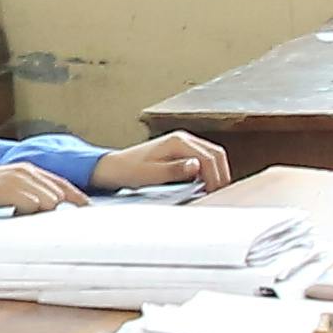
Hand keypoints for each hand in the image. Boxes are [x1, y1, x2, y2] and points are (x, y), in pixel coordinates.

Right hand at [0, 158, 86, 215]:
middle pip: (58, 194)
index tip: (89, 210)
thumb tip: (50, 207)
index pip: (62, 184)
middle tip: (49, 222)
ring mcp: (17, 179)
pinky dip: (27, 213)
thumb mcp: (10, 189)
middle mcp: (26, 170)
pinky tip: (14, 215)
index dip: (77, 197)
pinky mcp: (7, 189)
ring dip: (40, 213)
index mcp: (29, 169)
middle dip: (57, 210)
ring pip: (48, 200)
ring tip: (21, 216)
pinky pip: (31, 205)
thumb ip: (30, 193)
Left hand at [95, 132, 229, 194]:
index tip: (214, 194)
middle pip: (216, 154)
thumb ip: (174, 170)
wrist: (112, 168)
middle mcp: (182, 138)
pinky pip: (203, 158)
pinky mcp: (180, 150)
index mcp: (177, 141)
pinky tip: (204, 185)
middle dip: (221, 174)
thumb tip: (196, 166)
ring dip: (216, 172)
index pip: (209, 158)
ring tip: (213, 191)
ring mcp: (182, 143)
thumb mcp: (150, 175)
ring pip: (212, 155)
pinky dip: (208, 171)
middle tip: (219, 194)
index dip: (215, 177)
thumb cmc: (127, 171)